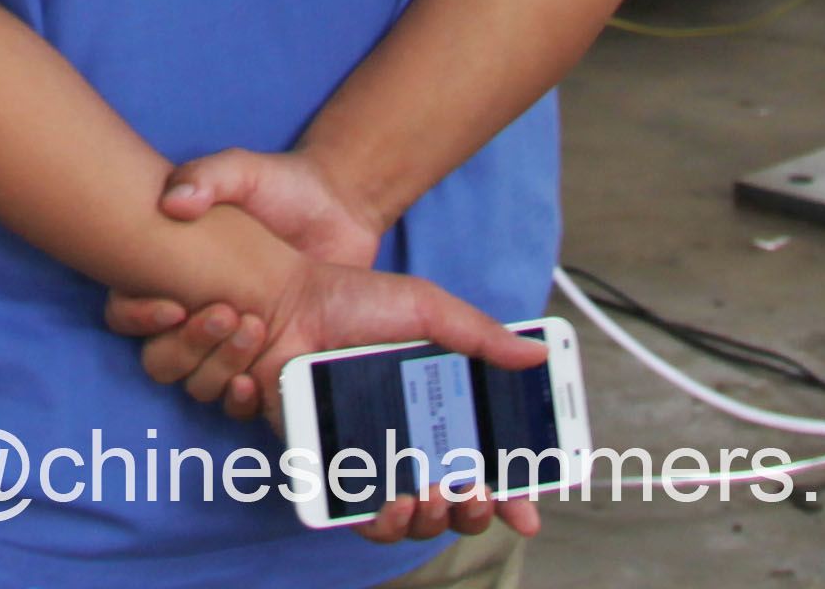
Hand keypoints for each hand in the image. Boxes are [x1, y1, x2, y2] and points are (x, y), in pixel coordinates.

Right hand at [103, 145, 385, 400]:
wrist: (338, 210)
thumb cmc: (282, 188)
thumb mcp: (243, 172)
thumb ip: (207, 177)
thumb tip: (171, 204)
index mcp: (177, 274)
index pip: (126, 311)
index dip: (138, 316)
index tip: (174, 306)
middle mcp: (196, 315)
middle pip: (160, 358)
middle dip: (187, 344)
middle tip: (226, 313)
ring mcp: (230, 345)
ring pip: (196, 382)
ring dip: (216, 366)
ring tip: (254, 328)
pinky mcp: (266, 365)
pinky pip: (237, 401)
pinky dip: (240, 398)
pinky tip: (256, 379)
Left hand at [261, 268, 544, 548]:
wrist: (286, 307)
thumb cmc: (352, 302)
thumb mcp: (427, 309)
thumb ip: (481, 335)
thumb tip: (537, 355)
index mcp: (440, 406)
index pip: (488, 461)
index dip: (513, 491)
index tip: (528, 513)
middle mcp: (411, 440)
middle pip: (457, 503)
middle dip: (475, 511)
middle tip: (475, 491)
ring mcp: (373, 459)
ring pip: (414, 520)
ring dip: (433, 520)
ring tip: (435, 494)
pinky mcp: (334, 470)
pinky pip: (362, 517)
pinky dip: (383, 522)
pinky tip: (393, 502)